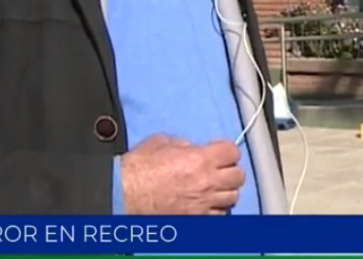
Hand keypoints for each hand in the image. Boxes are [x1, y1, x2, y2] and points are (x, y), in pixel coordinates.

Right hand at [120, 134, 244, 214]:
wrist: (124, 194)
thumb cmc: (139, 167)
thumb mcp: (162, 142)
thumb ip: (184, 144)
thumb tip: (193, 149)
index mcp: (201, 158)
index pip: (233, 152)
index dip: (226, 149)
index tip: (216, 150)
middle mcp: (208, 181)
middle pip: (238, 176)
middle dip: (230, 170)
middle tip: (218, 169)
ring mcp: (204, 204)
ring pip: (232, 198)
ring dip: (225, 191)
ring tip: (213, 188)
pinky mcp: (196, 220)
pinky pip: (219, 216)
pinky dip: (217, 210)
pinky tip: (206, 204)